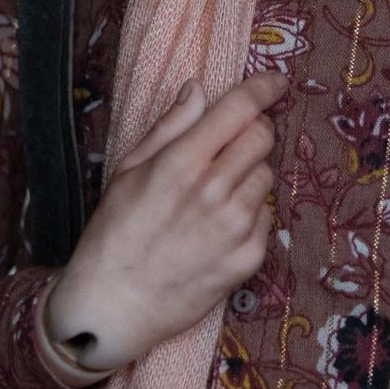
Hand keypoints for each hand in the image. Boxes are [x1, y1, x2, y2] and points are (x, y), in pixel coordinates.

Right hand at [44, 70, 283, 372]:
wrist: (115, 307)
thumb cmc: (114, 233)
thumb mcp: (128, 170)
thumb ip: (170, 127)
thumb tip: (198, 89)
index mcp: (180, 162)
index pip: (239, 109)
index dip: (263, 88)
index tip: (275, 81)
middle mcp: (214, 191)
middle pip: (262, 137)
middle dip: (252, 131)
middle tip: (230, 145)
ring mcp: (235, 227)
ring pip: (267, 176)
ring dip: (249, 175)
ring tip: (215, 195)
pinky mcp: (248, 258)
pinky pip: (266, 217)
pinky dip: (250, 214)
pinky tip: (219, 227)